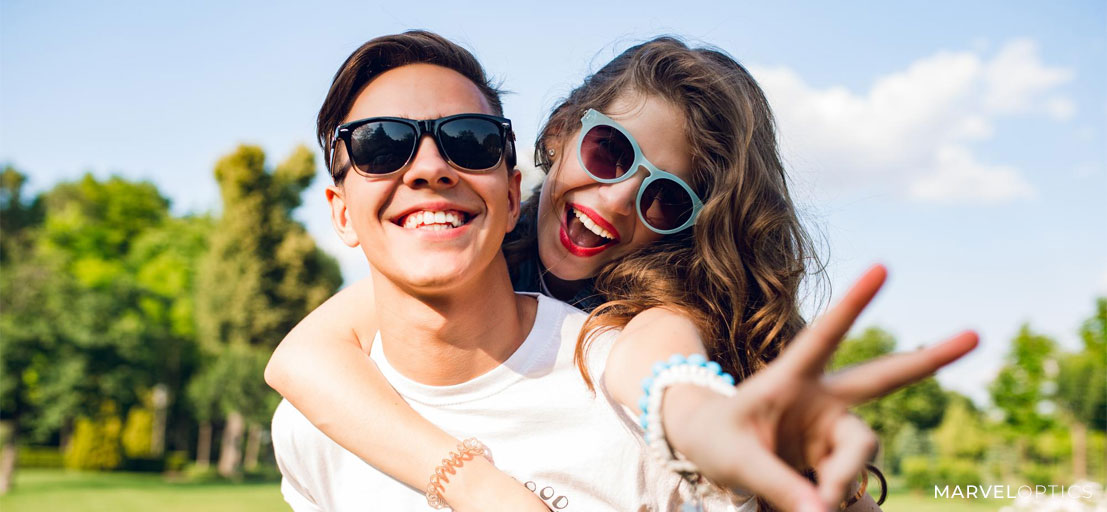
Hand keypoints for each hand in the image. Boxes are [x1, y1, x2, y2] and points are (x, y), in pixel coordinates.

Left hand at [664, 265, 977, 511]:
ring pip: (861, 451)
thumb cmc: (717, 441)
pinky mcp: (837, 457)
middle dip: (931, 357)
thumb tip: (824, 510)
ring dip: (841, 476)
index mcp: (792, 377)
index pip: (825, 336)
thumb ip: (779, 483)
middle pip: (885, 377)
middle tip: (977, 333)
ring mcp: (834, 427)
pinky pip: (851, 481)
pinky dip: (837, 495)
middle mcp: (823, 398)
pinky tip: (818, 503)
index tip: (884, 268)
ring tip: (815, 501)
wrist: (711, 454)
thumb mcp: (736, 458)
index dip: (855, 303)